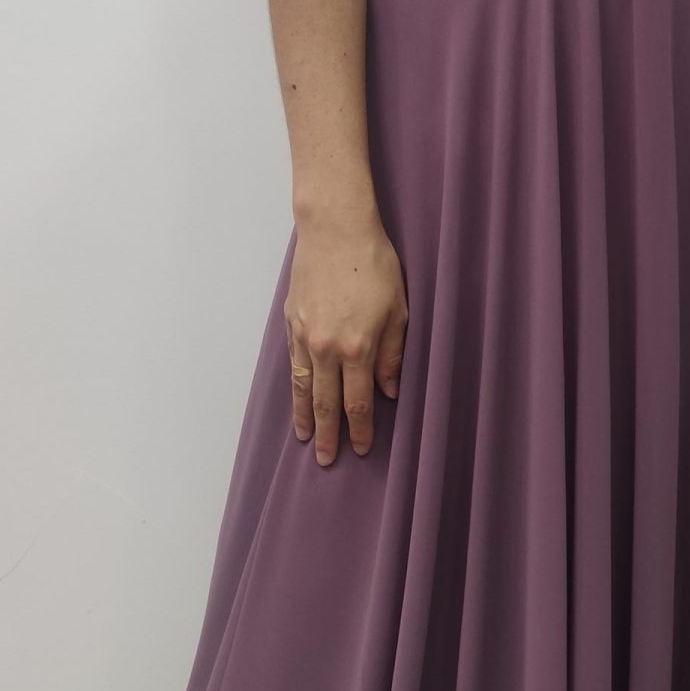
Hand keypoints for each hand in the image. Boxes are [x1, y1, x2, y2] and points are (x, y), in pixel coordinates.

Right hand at [285, 207, 408, 465]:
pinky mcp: (291, 323)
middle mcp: (326, 348)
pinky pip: (293, 365)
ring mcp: (304, 336)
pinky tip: (298, 399)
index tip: (361, 448)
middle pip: (326, 403)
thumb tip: (390, 390)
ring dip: (306, 416)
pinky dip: (295, 388)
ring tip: (307, 439)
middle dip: (329, 434)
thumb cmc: (374, 264)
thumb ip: (393, 354)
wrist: (335, 230)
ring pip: (303, 387)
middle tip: (328, 461)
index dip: (359, 428)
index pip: (357, 401)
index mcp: (357, 347)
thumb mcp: (398, 309)